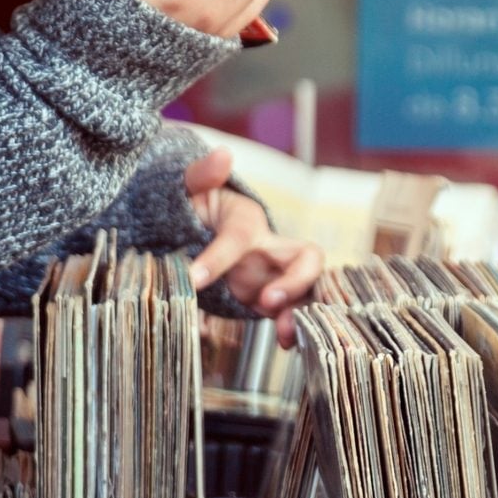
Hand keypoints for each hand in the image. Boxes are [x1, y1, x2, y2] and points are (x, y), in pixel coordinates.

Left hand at [184, 148, 321, 348]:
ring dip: (302, 312)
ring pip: (308, 292)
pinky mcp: (271, 301)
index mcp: (247, 221)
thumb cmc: (193, 210)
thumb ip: (201, 175)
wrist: (194, 237)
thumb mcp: (189, 190)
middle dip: (296, 281)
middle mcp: (270, 249)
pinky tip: (285, 342)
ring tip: (285, 336)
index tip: (193, 279)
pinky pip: (293, 314)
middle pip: (308, 258)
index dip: (219, 257)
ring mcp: (275, 277)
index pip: (240, 236)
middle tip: (267, 301)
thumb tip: (223, 154)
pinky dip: (294, 327)